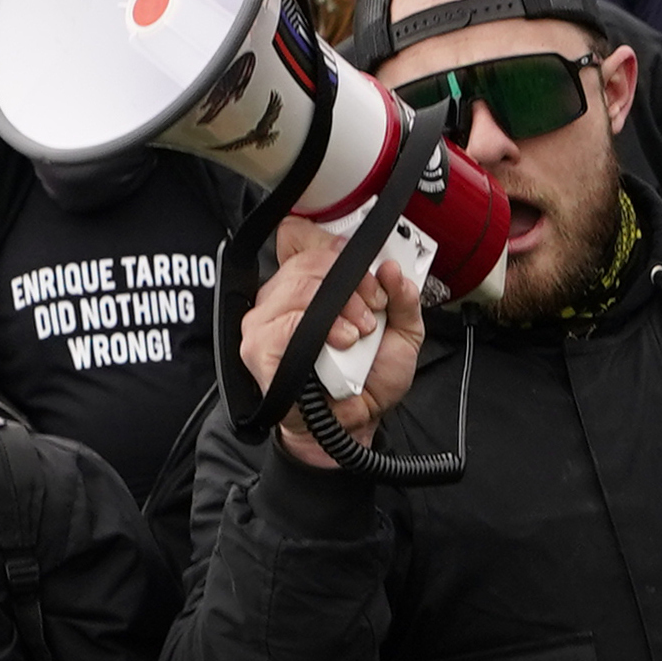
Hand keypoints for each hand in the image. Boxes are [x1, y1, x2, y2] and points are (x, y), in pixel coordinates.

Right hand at [239, 216, 423, 472]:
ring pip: (299, 285)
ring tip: (359, 333)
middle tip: (374, 308)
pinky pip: (284, 323)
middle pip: (307, 258)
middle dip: (352, 280)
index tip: (371, 274)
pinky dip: (320, 328)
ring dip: (340, 305)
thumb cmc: (368, 377)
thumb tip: (392, 268)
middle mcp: (281, 296)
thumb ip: (402, 297)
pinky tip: (341, 343)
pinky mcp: (259, 349)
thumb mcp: (403, 332)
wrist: (357, 423)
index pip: (304, 237)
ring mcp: (264, 322)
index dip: (338, 248)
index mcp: (307, 283)